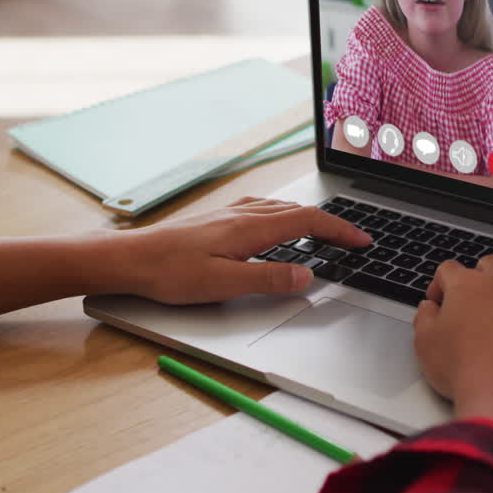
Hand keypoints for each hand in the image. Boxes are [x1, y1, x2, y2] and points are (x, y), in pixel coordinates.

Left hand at [118, 197, 370, 304]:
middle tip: (353, 239)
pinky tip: (274, 223)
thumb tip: (307, 277)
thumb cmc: (169, 272)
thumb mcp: (223, 284)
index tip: (362, 240)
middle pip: (299, 210)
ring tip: (324, 231)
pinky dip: (282, 214)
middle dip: (331, 223)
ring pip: (280, 208)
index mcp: (250, 228)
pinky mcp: (216, 220)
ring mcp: (229, 214)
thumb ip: (268, 279)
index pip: (308, 221)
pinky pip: (261, 209)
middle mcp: (242, 214)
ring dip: (308, 217)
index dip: (340, 230)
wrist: (130, 258)